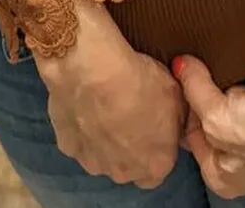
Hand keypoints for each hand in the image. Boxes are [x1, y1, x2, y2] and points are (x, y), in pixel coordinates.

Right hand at [33, 0, 185, 187]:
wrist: (95, 71)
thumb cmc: (140, 82)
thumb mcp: (176, 94)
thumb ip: (177, 115)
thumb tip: (174, 116)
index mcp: (155, 164)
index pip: (159, 169)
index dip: (157, 148)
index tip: (154, 127)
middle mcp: (123, 172)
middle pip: (128, 166)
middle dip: (129, 146)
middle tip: (129, 113)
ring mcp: (92, 162)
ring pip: (101, 156)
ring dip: (104, 138)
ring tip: (104, 104)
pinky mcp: (67, 146)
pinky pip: (77, 140)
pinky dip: (81, 125)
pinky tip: (84, 102)